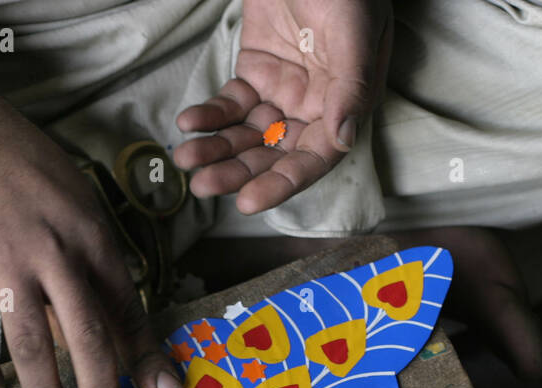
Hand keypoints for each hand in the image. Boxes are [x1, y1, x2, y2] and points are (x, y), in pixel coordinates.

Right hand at [0, 73, 182, 387]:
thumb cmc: (24, 167)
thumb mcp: (77, 199)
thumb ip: (92, 257)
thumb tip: (109, 318)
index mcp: (89, 236)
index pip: (126, 307)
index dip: (145, 354)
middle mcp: (51, 255)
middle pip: (85, 336)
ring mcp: (1, 268)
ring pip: (30, 347)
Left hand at [173, 0, 391, 214]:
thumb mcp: (355, 32)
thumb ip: (351, 86)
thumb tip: (342, 139)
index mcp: (346, 104)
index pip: (314, 157)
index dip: (282, 183)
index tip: (248, 202)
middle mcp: (314, 106)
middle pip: (273, 153)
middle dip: (237, 172)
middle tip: (202, 185)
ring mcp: (282, 90)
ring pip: (247, 134)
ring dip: (216, 150)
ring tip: (186, 159)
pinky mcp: (255, 71)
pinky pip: (230, 104)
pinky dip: (209, 116)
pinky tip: (189, 124)